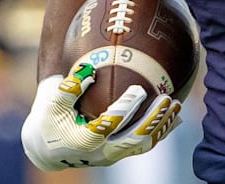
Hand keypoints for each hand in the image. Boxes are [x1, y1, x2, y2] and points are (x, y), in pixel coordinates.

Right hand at [21, 63, 181, 170]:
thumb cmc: (50, 117)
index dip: (125, 110)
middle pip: (133, 139)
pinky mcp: (120, 154)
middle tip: (166, 98)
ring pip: (143, 144)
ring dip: (162, 125)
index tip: (138, 90)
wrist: (48, 146)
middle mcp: (100, 153)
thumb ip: (69, 87)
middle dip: (152, 120)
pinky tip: (176, 114)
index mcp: (82, 141)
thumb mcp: (51, 101)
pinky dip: (162, 130)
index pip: (108, 126)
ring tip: (176, 103)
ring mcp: (113, 156)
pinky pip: (145, 144)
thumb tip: (89, 69)